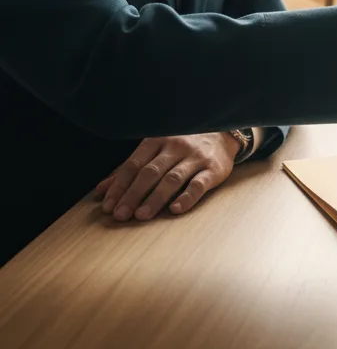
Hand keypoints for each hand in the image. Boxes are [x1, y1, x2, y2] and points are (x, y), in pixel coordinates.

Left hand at [95, 133, 239, 221]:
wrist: (223, 133)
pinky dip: (187, 197)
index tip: (108, 206)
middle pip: (151, 172)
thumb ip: (129, 170)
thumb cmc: (183, 145)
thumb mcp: (156, 150)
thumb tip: (100, 191)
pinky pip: (199, 184)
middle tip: (120, 215)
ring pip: (172, 179)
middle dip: (133, 195)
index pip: (134, 164)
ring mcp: (196, 157)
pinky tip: (175, 209)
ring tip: (141, 216)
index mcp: (158, 140)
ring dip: (154, 198)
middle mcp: (176, 146)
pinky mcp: (214, 168)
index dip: (119, 186)